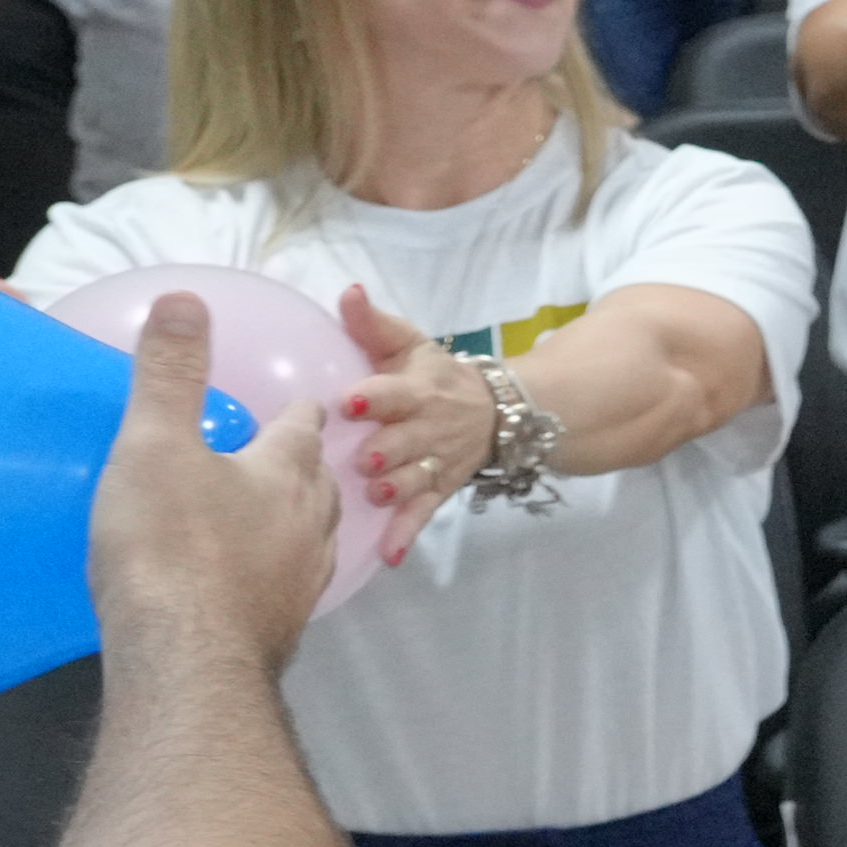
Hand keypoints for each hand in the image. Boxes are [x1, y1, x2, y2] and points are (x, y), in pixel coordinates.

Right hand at [88, 292, 334, 673]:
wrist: (187, 660)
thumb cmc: (170, 544)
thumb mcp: (158, 444)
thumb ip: (172, 373)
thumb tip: (186, 300)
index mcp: (287, 474)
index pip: (304, 428)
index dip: (301, 412)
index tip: (302, 403)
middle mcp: (311, 526)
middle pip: (319, 485)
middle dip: (304, 467)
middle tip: (283, 457)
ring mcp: (301, 583)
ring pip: (312, 538)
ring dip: (296, 522)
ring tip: (271, 515)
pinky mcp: (279, 629)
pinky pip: (284, 587)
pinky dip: (273, 572)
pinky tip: (248, 581)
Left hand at [332, 284, 494, 564]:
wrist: (500, 412)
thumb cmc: (436, 376)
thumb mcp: (411, 345)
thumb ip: (373, 324)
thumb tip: (346, 291)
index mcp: (417, 390)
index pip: (395, 393)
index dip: (374, 398)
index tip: (348, 403)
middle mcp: (429, 429)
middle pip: (407, 442)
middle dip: (388, 450)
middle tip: (365, 459)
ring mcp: (435, 463)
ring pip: (415, 479)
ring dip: (397, 488)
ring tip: (375, 494)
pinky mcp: (439, 490)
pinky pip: (423, 515)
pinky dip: (406, 535)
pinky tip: (388, 556)